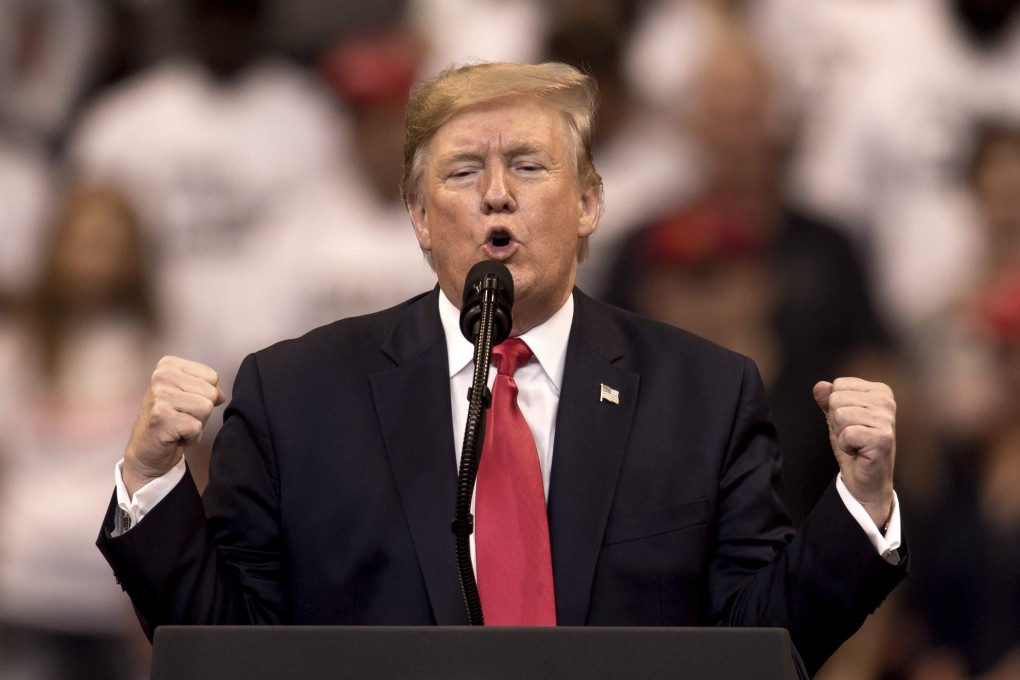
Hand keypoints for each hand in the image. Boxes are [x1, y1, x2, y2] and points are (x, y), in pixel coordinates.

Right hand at [123, 356, 225, 496]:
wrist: (146, 450)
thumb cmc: (171, 420)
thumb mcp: (188, 395)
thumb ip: (207, 387)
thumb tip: (221, 395)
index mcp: (169, 365)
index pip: (212, 377)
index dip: (206, 395)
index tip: (186, 404)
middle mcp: (162, 376)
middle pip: (211, 393)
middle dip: (203, 411)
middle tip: (182, 417)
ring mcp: (160, 397)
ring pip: (206, 408)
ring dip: (198, 424)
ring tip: (179, 425)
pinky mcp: (161, 417)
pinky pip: (197, 427)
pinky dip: (192, 437)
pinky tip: (176, 436)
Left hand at [813, 377, 895, 527]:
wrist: (866, 479)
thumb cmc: (854, 445)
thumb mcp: (836, 418)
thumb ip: (827, 399)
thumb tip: (819, 386)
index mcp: (879, 391)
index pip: (838, 385)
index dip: (835, 406)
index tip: (850, 421)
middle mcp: (886, 401)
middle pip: (836, 399)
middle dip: (836, 420)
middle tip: (852, 434)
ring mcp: (887, 419)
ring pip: (840, 415)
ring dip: (841, 434)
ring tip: (856, 442)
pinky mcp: (882, 438)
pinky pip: (846, 433)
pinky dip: (845, 445)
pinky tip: (857, 451)